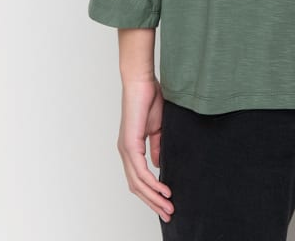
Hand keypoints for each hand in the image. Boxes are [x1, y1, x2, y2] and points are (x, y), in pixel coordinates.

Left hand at [117, 78, 174, 223]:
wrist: (142, 81)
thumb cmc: (149, 98)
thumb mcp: (157, 128)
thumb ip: (157, 146)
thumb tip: (159, 164)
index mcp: (131, 149)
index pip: (138, 179)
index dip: (151, 194)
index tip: (166, 203)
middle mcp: (125, 152)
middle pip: (136, 187)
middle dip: (153, 203)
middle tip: (168, 213)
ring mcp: (126, 149)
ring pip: (138, 183)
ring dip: (154, 197)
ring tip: (169, 207)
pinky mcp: (130, 144)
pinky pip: (140, 171)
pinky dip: (152, 183)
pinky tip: (163, 190)